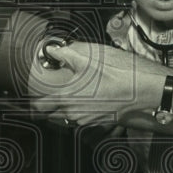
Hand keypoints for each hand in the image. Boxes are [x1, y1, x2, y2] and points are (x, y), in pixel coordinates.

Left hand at [27, 41, 168, 126]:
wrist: (139, 92)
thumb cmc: (116, 77)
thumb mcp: (88, 61)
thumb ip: (66, 55)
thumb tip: (52, 50)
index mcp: (67, 98)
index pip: (40, 107)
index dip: (34, 101)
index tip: (33, 96)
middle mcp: (73, 113)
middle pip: (50, 115)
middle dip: (48, 105)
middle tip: (50, 94)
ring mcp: (84, 120)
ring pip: (64, 118)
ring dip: (62, 109)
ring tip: (68, 95)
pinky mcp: (95, 122)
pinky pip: (78, 120)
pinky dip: (76, 112)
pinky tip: (84, 100)